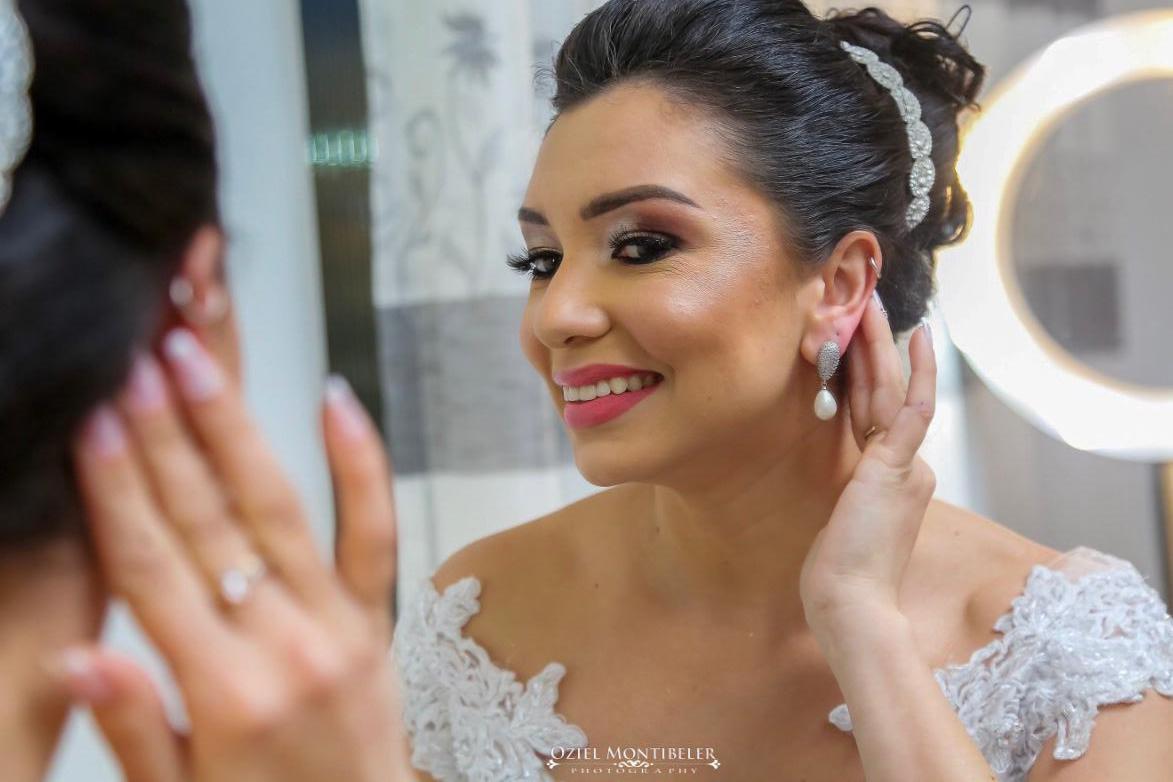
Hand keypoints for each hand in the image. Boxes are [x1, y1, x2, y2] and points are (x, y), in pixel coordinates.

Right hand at [60, 327, 414, 780]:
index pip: (153, 569)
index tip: (97, 423)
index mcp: (223, 690)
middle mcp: (284, 644)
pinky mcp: (377, 614)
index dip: (118, 490)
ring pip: (280, 508)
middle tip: (140, 361)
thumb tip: (77, 657)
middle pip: (210, 522)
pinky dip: (360, 462)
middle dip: (169, 437)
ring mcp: (339, 622)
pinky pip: (374, 530)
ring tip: (202, 363)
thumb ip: (131, 723)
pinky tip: (338, 399)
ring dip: (236, 430)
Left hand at [799, 293, 937, 639]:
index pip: (873, 411)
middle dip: (874, 344)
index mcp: (891, 478)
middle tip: (866, 299)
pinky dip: (916, 374)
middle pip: (886, 392)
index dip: (863, 371)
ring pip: (892, 390)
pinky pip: (910, 411)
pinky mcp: (897, 468)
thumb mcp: (838, 521)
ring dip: (881, 344)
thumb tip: (834, 480)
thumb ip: (844, 491)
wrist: (851, 605)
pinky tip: (919, 338)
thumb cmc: (839, 575)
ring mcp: (906, 465)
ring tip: (872, 302)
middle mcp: (906, 467)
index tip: (853, 337)